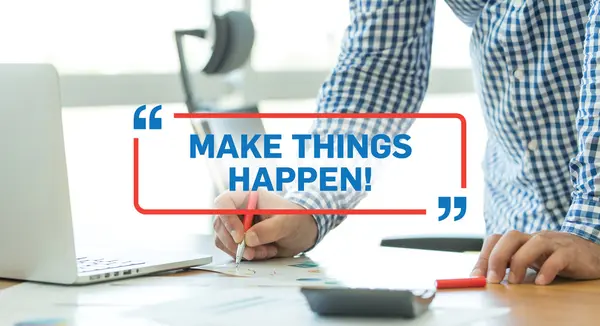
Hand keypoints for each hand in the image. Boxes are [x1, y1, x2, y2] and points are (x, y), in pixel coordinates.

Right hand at [212, 189, 317, 260]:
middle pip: (220, 224)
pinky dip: (244, 255)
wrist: (303, 231)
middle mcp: (239, 210)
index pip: (224, 203)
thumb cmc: (297, 219)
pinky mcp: (240, 239)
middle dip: (234, 243)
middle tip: (251, 253)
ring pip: (223, 240)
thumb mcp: (286, 222)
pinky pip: (231, 250)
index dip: (227, 219)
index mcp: (248, 197)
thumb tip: (248, 239)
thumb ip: (268, 229)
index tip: (240, 237)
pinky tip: (264, 252)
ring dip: (241, 251)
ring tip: (265, 251)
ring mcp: (237, 225)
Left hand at [470, 230, 599, 284]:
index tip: (476, 276)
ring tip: (514, 282)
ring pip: (535, 243)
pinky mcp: (571, 253)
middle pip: (511, 237)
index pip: (496, 239)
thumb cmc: (555, 257)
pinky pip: (558, 258)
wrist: (591, 254)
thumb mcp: (530, 260)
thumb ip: (510, 265)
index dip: (483, 256)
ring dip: (519, 262)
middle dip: (497, 257)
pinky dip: (548, 270)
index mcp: (522, 240)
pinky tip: (541, 282)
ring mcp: (554, 243)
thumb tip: (485, 278)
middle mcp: (535, 238)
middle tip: (492, 279)